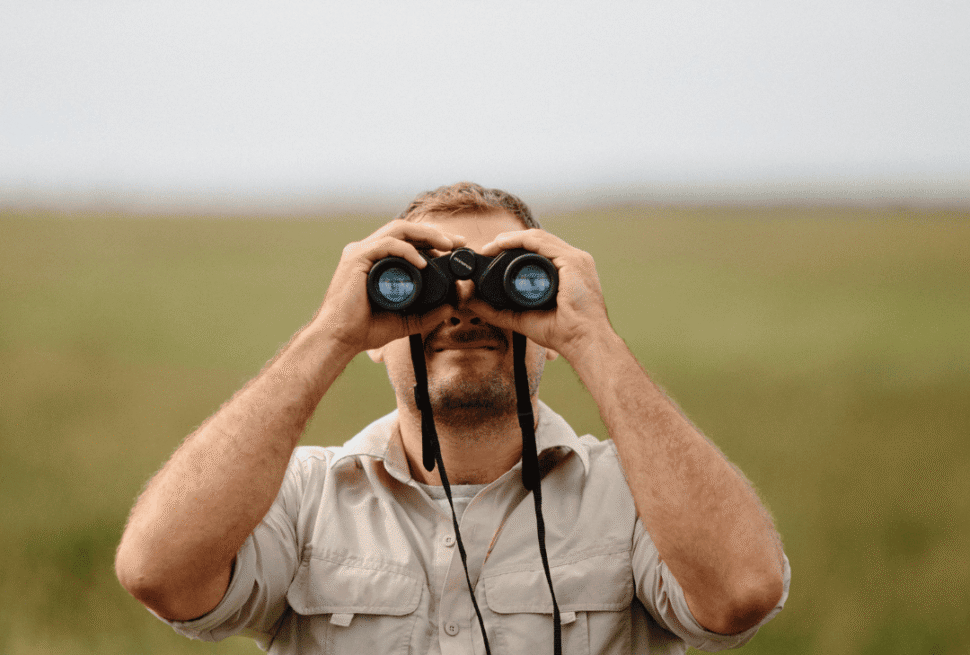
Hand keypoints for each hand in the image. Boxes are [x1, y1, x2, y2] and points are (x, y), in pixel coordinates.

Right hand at [311, 220, 466, 354]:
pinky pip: (387, 244)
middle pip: (406, 229)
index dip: (433, 240)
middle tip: (458, 243)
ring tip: (447, 245)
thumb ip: (428, 314)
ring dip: (426, 234)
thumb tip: (451, 307)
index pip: (409, 240)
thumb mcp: (406, 320)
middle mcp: (369, 251)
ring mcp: (361, 251)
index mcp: (378, 260)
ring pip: (398, 229)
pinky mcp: (356, 258)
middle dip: (435, 233)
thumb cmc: (366, 328)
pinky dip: (408, 250)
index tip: (456, 249)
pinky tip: (424, 262)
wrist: (341, 338)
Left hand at [472, 229, 612, 362]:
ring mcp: (575, 258)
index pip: (538, 251)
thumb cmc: (562, 333)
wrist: (583, 341)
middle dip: (509, 242)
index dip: (513, 249)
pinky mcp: (573, 260)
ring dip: (511, 238)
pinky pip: (541, 242)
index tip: (491, 256)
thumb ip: (498, 311)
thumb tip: (472, 302)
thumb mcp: (523, 317)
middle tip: (487, 249)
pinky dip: (519, 240)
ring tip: (491, 245)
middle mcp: (573, 261)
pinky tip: (503, 243)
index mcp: (566, 271)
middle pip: (536, 242)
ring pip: (537, 238)